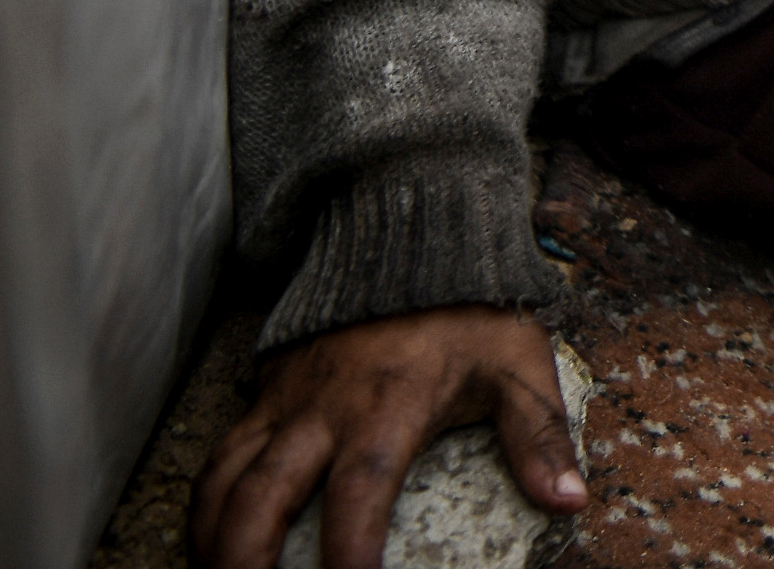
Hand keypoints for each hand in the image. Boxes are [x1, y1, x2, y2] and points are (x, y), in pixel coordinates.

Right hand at [190, 306, 579, 568]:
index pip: (361, 485)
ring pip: (227, 479)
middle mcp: (326, 409)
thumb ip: (540, 438)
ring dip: (211, 539)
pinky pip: (219, 457)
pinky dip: (203, 505)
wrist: (411, 237)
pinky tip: (205, 543)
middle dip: (245, 557)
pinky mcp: (264, 396)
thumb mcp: (519, 366)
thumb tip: (569, 502)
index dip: (351, 543)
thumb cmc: (471, 312)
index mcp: (391, 405)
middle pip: (265, 493)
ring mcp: (287, 404)